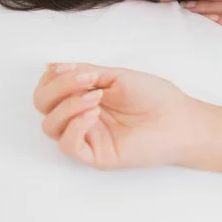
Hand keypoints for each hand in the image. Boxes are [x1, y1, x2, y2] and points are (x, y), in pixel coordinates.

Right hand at [33, 63, 206, 169]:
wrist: (179, 119)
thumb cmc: (154, 96)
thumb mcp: (116, 75)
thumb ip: (84, 72)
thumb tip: (51, 66)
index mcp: (83, 96)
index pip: (48, 89)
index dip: (52, 77)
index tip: (76, 69)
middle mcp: (80, 117)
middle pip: (42, 106)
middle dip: (56, 88)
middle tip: (84, 80)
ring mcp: (87, 137)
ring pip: (50, 126)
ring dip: (67, 106)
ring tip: (96, 98)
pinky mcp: (95, 155)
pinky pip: (68, 145)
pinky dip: (74, 126)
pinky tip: (93, 115)